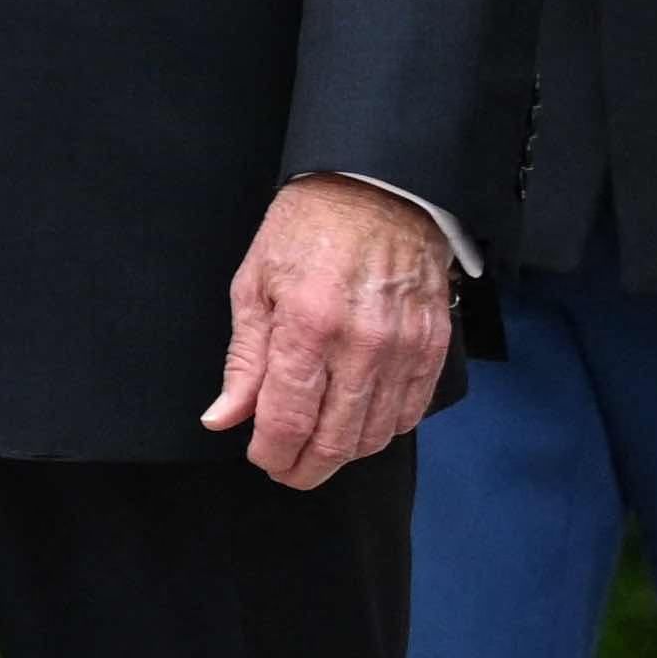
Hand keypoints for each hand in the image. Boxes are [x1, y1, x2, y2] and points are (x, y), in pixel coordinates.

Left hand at [206, 178, 458, 486]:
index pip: (288, 422)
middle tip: (287, 467)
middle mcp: (361, 345)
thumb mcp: (255, 284)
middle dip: (303, 468)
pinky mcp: (433, 346)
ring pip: (373, 436)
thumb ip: (244, 360)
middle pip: (334, 442)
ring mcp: (403, 348)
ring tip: (319, 446)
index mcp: (307, 326)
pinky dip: (381, 431)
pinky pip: (409, 414)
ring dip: (342, 454)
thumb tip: (223, 418)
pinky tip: (359, 423)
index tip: (261, 456)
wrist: (380, 189)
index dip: (271, 454)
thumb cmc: (310, 228)